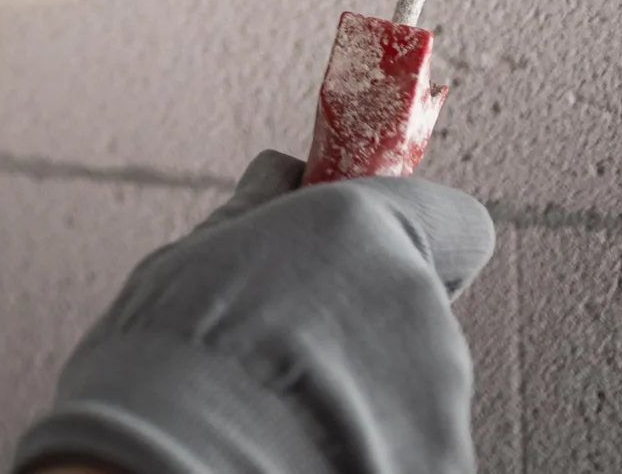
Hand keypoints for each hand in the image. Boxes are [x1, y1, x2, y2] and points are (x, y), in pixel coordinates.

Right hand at [12, 151, 494, 473]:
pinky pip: (414, 446)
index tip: (362, 255)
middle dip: (368, 325)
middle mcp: (423, 310)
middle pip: (422, 309)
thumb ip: (260, 215)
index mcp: (367, 235)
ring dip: (368, 394)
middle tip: (289, 349)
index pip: (454, 221)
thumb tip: (280, 176)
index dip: (413, 237)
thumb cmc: (166, 365)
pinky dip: (372, 450)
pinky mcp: (442, 465)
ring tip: (285, 415)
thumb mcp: (193, 258)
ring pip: (418, 385)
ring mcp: (441, 401)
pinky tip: (304, 455)